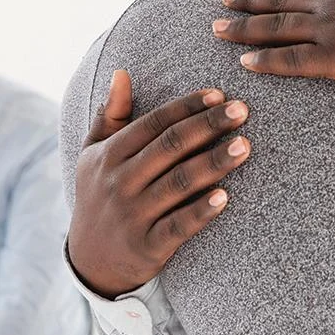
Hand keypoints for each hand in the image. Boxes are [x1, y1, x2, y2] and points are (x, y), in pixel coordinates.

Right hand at [67, 69, 250, 297]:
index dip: (187, 107)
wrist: (89, 260)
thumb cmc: (98, 195)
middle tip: (241, 110)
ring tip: (244, 145)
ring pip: (179, 183)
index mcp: (109, 154)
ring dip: (213, 162)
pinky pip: (178, 226)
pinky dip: (200, 211)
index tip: (218, 94)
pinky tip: (225, 196)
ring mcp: (133, 215)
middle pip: (170, 147)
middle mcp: (119, 181)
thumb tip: (121, 74)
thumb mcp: (93, 154)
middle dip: (208, 126)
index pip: (154, 123)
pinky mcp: (147, 246)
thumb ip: (110, 115)